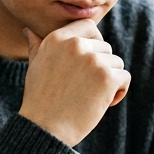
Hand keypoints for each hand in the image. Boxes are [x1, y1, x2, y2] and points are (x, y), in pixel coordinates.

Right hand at [18, 20, 130, 146]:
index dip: (95, 41)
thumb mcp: (35, 67)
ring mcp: (92, 60)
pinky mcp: (106, 77)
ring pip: (116, 63)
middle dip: (102, 67)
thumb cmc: (39, 99)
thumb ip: (37, 46)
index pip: (89, 26)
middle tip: (87, 88)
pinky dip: (119, 91)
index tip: (92, 60)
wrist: (45, 128)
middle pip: (105, 47)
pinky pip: (124, 77)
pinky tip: (105, 103)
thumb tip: (28, 31)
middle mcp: (75, 45)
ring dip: (110, 80)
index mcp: (57, 38)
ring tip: (93, 96)